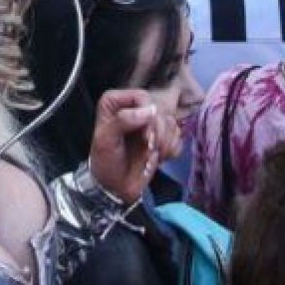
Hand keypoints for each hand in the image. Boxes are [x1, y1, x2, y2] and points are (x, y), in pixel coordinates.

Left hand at [87, 88, 180, 204]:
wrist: (116, 187)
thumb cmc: (106, 162)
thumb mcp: (105, 140)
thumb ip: (123, 120)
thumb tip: (150, 110)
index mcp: (116, 102)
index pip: (143, 97)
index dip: (148, 116)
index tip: (146, 138)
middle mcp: (134, 107)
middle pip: (161, 109)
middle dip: (159, 132)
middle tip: (150, 149)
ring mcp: (150, 122)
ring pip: (172, 122)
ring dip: (165, 143)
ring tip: (151, 155)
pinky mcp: (163, 136)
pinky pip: (178, 136)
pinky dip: (171, 149)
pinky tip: (159, 157)